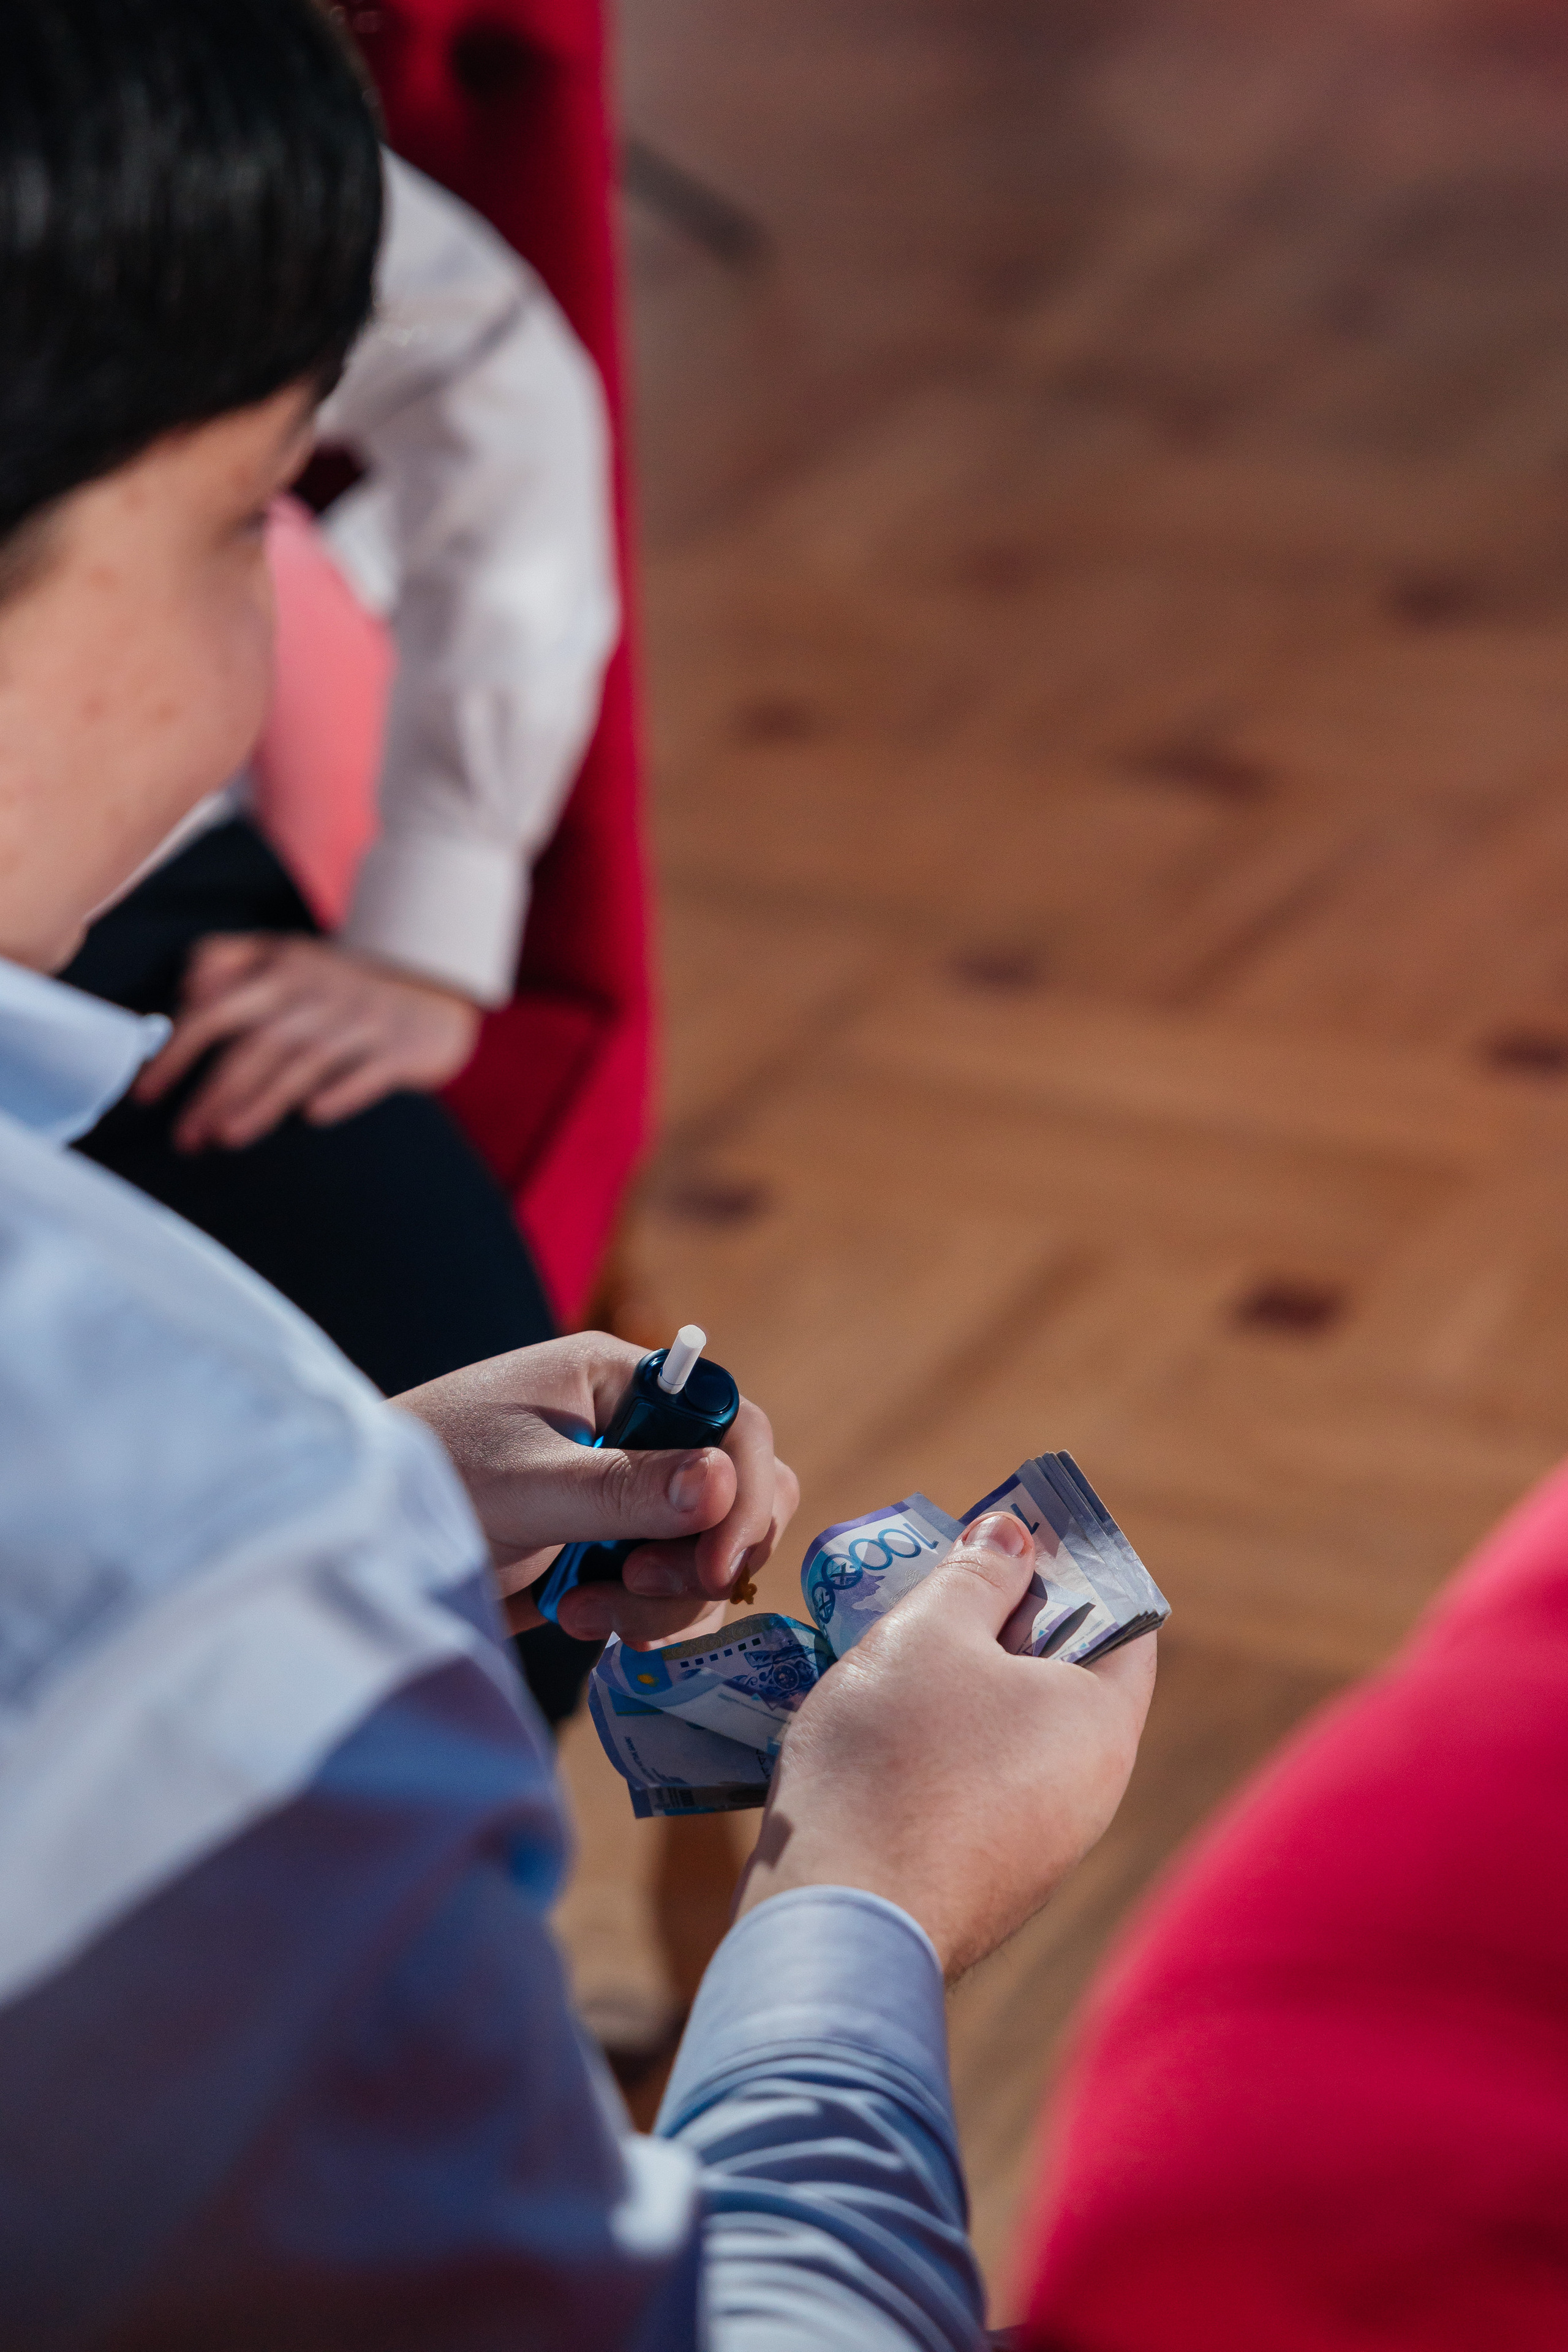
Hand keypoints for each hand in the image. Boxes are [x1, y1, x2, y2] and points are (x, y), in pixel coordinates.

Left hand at [134, 932, 481, 1149]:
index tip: (148, 1093)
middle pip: (255, 1044)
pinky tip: (313, 1116)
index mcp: (283, 968)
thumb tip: (187, 986)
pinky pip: (367, 1074)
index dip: (177, 1051)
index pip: (216, 1008)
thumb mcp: (288, 953)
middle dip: (213, 1092)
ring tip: (226, 1137)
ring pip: (303, 1063)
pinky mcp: (400, 1048)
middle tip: (185, 1137)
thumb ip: (230, 958)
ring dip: (261, 1102)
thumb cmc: (349, 982)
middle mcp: (319, 993)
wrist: (439, 985)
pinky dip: (340, 1092)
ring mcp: (362, 1020)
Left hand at [394, 1331, 799, 1648]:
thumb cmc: (429, 1477)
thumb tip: (724, 1483)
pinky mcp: (605, 1545)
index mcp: (620, 1379)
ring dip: (663, 1597)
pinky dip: (639, 1613)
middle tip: (642, 1591)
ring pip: (706, 1547)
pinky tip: (574, 1619)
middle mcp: (634, 1426)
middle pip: (734, 1490)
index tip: (714, 1568)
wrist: (354, 1534)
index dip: (742, 1493)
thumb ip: (624, 1488)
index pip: (731, 1421)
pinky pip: (666, 1583)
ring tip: (581, 1613)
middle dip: (702, 1555)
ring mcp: (623, 1488)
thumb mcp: (527, 1485)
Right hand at [735, 1513, 1156, 1979]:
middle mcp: (1090, 1795)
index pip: (1124, 1623)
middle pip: (1063, 1679)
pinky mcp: (985, 1885)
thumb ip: (978, 1571)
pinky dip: (939, 1750)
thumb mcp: (930, 1629)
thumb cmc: (892, 1758)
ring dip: (962, 1688)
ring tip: (892, 1655)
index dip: (1073, 1569)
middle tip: (937, 1586)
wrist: (838, 1925)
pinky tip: (877, 1736)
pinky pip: (977, 1790)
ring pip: (1012, 1737)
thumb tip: (1015, 1536)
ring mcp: (1039, 1849)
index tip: (1011, 1539)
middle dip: (1002, 1625)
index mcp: (1101, 1725)